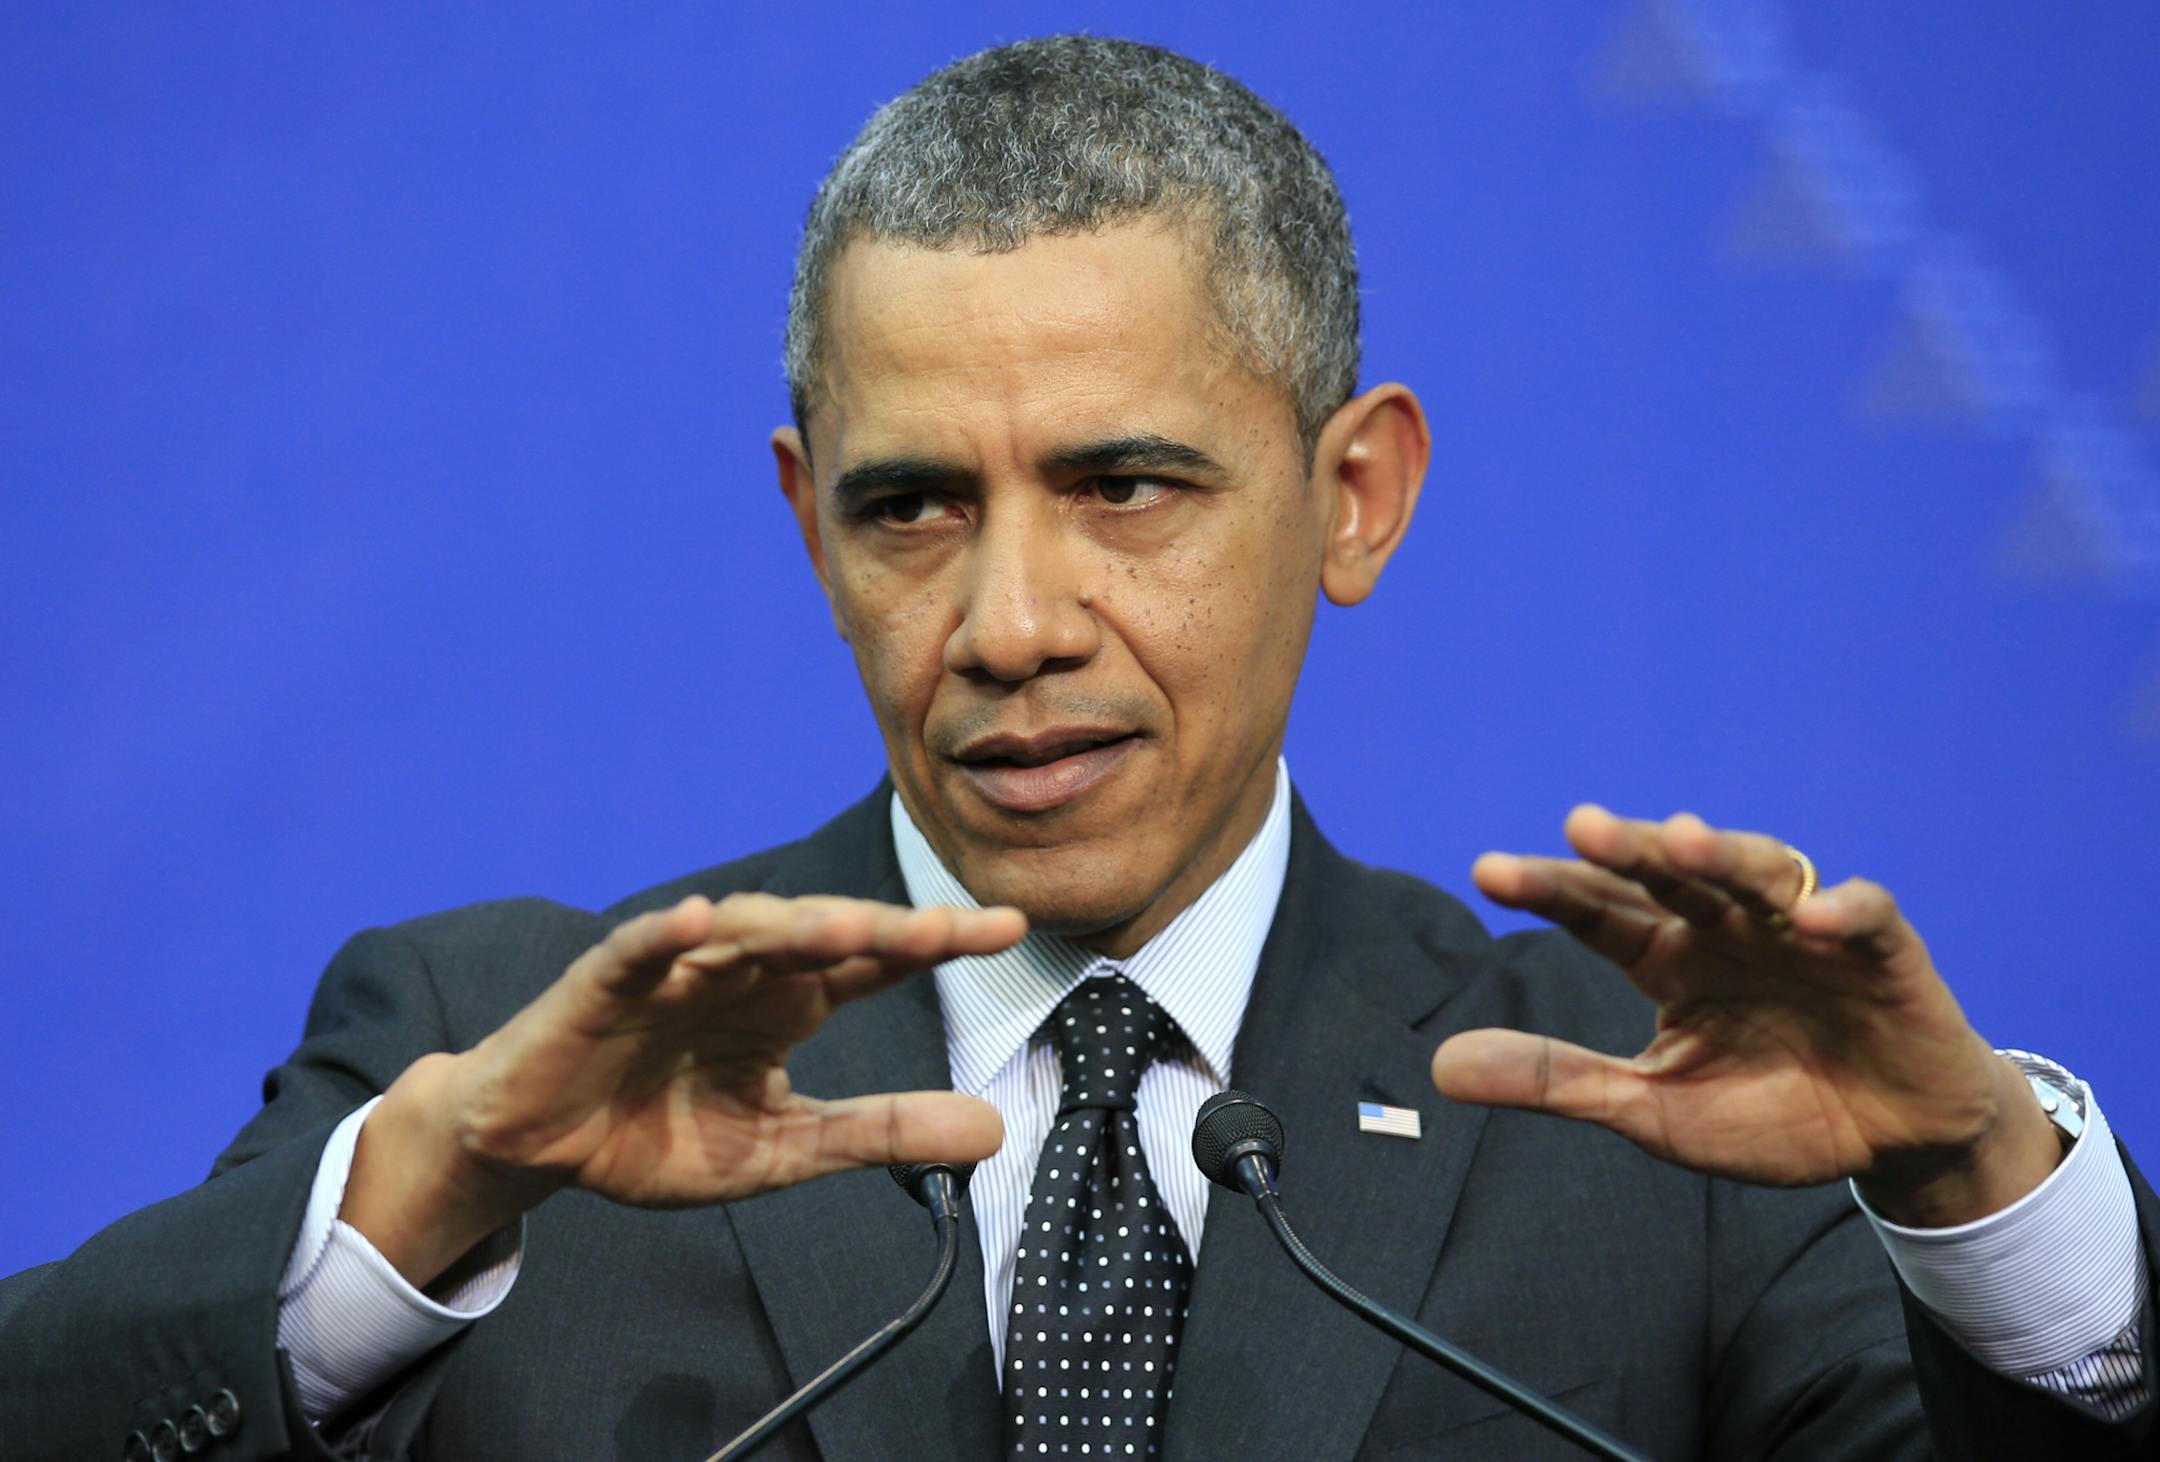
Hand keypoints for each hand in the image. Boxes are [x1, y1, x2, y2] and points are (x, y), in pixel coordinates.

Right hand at [345, 893, 1023, 1285]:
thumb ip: (883, 1132)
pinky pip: (637, 950)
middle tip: (952, 928)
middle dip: (884, 928)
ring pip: (742, 932)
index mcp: (790, 1002)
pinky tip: (702, 922)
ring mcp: (674, 969)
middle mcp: (742, 970)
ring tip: (851, 929)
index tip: (1012, 925)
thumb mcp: (783, 1149)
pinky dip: (667, 934)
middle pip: (822, 934)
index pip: (877, 962)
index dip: (938, 942)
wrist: (541, 1146)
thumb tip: (995, 1131)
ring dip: (794, 925)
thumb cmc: (658, 1131)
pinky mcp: (602, 983)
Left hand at [1431, 807, 2061, 1225]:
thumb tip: (1439, 1067)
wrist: (1890, 1142)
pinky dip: (1843, 911)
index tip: (1488, 872)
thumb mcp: (1651, 1108)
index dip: (1550, 888)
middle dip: (1630, 848)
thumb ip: (1557, 1080)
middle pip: (1671, 874)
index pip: (1599, 912)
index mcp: (1668, 958)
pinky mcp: (1884, 951)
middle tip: (1581, 826)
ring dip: (1724, 854)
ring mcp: (1805, 930)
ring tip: (1681, 842)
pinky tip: (1812, 918)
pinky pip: (1866, 916)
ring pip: (1760, 871)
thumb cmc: (1769, 1113)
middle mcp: (1728, 927)